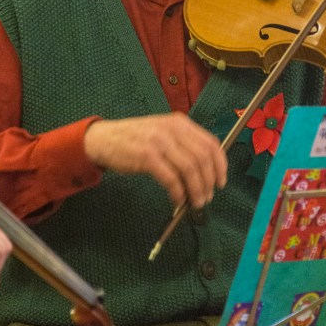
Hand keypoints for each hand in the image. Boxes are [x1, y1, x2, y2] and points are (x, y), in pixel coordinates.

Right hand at [83, 113, 227, 208]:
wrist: (104, 139)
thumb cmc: (135, 139)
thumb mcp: (163, 133)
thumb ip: (184, 144)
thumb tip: (208, 170)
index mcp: (180, 122)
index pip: (211, 143)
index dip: (220, 165)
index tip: (221, 182)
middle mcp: (172, 129)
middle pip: (203, 158)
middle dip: (209, 182)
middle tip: (207, 197)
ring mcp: (159, 142)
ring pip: (189, 170)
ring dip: (196, 190)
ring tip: (195, 202)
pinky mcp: (146, 157)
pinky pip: (171, 179)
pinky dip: (178, 193)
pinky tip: (177, 200)